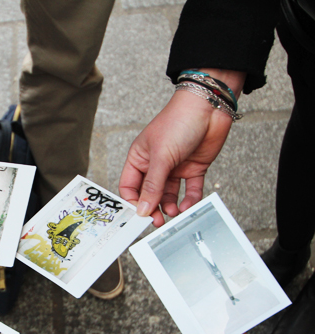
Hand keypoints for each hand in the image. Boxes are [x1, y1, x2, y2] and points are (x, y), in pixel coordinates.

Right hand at [119, 69, 244, 226]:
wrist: (209, 107)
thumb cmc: (178, 121)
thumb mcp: (161, 157)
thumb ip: (152, 185)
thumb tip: (143, 209)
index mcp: (139, 158)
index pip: (130, 186)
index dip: (133, 201)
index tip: (140, 215)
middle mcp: (155, 164)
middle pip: (149, 193)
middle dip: (153, 207)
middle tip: (158, 221)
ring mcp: (174, 167)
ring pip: (169, 194)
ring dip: (171, 205)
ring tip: (174, 211)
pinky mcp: (193, 169)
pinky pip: (189, 190)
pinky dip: (189, 199)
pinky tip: (188, 205)